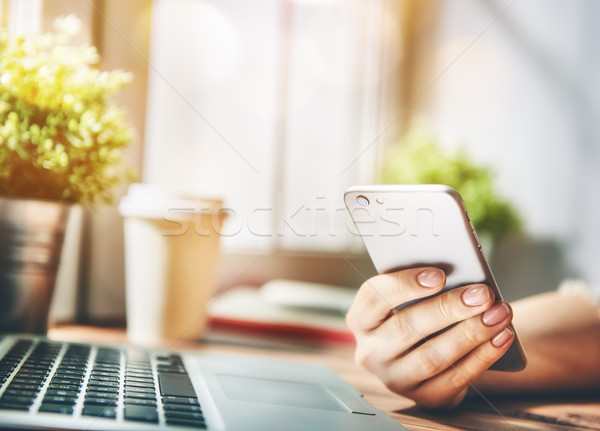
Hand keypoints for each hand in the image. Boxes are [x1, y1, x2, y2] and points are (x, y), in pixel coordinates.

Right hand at [346, 267, 514, 408]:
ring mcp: (395, 378)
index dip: (405, 285)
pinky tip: (502, 337)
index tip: (440, 274)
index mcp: (362, 319)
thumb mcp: (409, 296)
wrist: (428, 349)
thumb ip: (422, 283)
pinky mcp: (423, 398)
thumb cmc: (419, 310)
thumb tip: (458, 269)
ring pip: (432, 357)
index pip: (374, 298)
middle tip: (482, 294)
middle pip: (406, 329)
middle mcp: (371, 352)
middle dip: (448, 309)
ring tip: (499, 313)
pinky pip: (454, 379)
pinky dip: (482, 357)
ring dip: (470, 333)